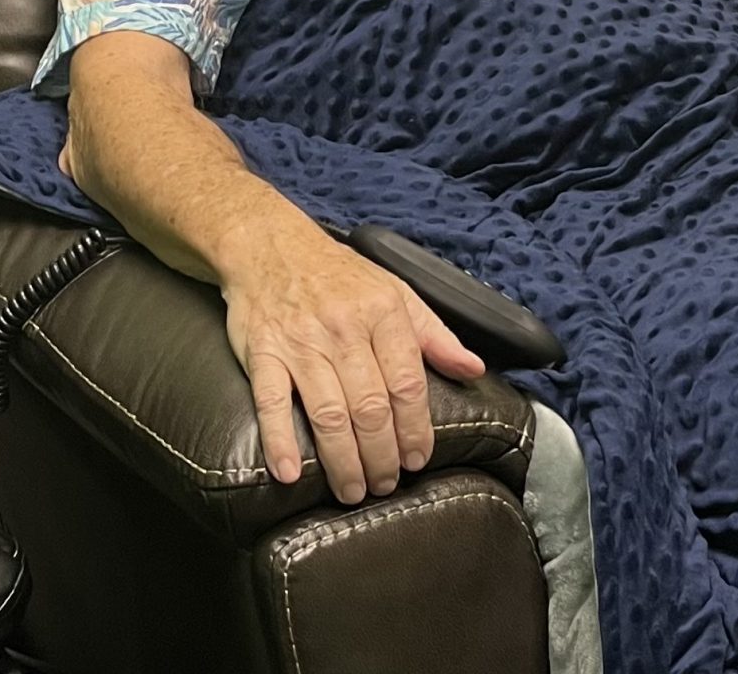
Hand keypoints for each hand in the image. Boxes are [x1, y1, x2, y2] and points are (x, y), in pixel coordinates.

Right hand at [219, 206, 484, 504]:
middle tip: (384, 485)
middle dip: (381, 455)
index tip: (418, 459)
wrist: (273, 247)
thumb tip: (474, 369)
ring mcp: (302, 342)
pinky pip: (272, 402)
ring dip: (342, 461)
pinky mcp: (263, 353)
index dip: (415, 428)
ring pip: (329, 413)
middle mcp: (345, 329)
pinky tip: (289, 473)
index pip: (407, 382)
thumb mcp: (396, 293)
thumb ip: (435, 335)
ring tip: (352, 490)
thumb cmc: (340, 277)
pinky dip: (280, 441)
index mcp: (384, 312)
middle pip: (370, 406)